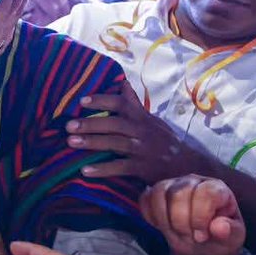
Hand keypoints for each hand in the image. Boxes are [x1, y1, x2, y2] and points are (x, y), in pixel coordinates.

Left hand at [67, 82, 209, 182]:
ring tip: (71, 142)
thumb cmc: (164, 141)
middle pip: (114, 124)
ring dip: (92, 142)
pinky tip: (85, 170)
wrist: (187, 166)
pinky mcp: (143, 168)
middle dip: (90, 123)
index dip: (102, 100)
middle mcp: (142, 131)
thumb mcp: (152, 120)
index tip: (82, 101)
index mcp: (142, 118)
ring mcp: (143, 150)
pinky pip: (120, 167)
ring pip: (115, 143)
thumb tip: (123, 84)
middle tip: (68, 125)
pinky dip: (102, 169)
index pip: (122, 103)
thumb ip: (135, 104)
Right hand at [140, 175, 245, 254]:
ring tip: (176, 233)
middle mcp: (194, 181)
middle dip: (181, 223)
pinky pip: (145, 199)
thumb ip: (230, 232)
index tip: (202, 236)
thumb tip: (219, 227)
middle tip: (190, 238)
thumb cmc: (219, 236)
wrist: (202, 242)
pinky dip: (150, 216)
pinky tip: (161, 227)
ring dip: (164, 220)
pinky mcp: (156, 193)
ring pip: (158, 193)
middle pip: (178, 194)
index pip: (205, 193)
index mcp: (216, 188)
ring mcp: (173, 185)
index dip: (200, 217)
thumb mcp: (233, 238)